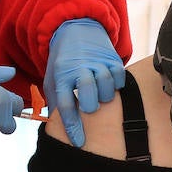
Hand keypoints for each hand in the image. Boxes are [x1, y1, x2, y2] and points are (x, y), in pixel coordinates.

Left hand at [43, 19, 125, 147]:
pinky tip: (110, 84)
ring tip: (100, 95)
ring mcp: (96, 61)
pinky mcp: (111, 57)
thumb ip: (55, 101)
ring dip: (105, 95)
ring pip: (106, 83)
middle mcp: (79, 68)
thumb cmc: (63, 62)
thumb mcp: (52, 78)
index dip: (72, 126)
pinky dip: (117, 83)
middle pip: (88, 90)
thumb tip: (57, 126)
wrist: (75, 29)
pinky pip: (119, 75)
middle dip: (90, 104)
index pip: (65, 104)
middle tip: (90, 107)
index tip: (79, 142)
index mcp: (61, 75)